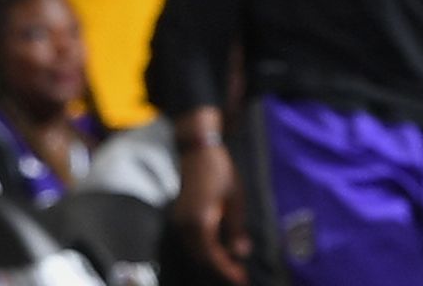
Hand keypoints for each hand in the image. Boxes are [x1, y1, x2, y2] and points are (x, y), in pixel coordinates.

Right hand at [171, 142, 250, 283]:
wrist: (197, 150)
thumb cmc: (220, 172)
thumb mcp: (235, 201)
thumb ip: (236, 229)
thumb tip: (240, 253)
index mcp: (201, 222)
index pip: (213, 256)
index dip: (227, 270)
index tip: (241, 279)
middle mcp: (186, 224)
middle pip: (201, 257)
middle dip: (220, 267)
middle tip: (239, 274)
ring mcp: (180, 219)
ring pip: (195, 249)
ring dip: (212, 259)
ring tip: (231, 263)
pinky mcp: (180, 214)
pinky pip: (191, 240)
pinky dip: (205, 248)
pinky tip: (219, 247)